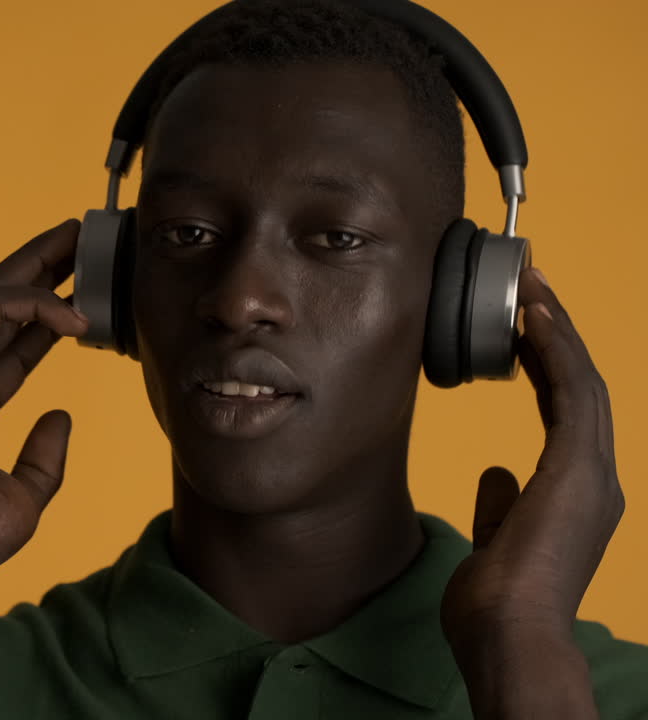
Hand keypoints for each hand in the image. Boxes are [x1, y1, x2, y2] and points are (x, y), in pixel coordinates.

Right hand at [0, 219, 88, 579]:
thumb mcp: (27, 493)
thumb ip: (44, 456)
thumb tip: (62, 416)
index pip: (11, 345)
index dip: (46, 316)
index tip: (81, 294)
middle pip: (0, 305)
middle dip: (39, 269)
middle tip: (80, 239)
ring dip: (36, 264)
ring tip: (79, 240)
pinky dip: (32, 302)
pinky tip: (74, 313)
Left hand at [440, 267, 623, 654]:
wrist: (510, 635)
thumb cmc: (498, 603)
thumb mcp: (497, 541)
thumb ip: (502, 504)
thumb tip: (497, 473)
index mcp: (579, 496)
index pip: (566, 414)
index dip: (549, 367)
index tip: (525, 330)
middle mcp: (597, 480)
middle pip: (582, 388)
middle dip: (558, 336)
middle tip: (532, 291)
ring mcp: (594, 474)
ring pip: (583, 382)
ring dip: (558, 331)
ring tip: (533, 289)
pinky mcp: (579, 470)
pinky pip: (571, 394)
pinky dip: (556, 350)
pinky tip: (537, 318)